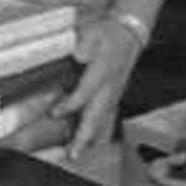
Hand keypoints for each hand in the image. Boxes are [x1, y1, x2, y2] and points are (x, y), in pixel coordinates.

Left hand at [60, 9, 148, 156]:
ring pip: (103, 120)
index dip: (71, 104)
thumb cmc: (109, 34)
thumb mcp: (94, 31)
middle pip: (96, 116)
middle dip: (84, 137)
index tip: (55, 112)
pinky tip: (93, 144)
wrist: (130, 34)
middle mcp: (109, 87)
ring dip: (90, 138)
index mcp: (103, 72)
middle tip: (73, 154)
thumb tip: (78, 54)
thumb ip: (85, 42)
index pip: (86, 93)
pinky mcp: (114, 96)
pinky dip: (101, 132)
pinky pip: (108, 117)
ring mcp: (113, 93)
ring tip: (77, 154)